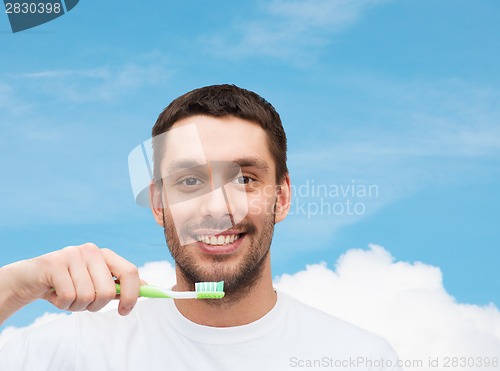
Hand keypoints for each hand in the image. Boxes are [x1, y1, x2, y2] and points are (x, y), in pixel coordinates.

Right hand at [2, 243, 140, 316]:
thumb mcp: (95, 283)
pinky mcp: (54, 264)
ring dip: (76, 306)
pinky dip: (62, 304)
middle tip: (83, 303)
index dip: (132, 294)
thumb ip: (119, 284)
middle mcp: (91, 251)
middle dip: (96, 306)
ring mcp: (72, 255)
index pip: (130, 272)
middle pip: (108, 291)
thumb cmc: (67, 283)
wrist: (29, 280)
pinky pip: (68, 297)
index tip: (125, 311)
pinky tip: (55, 294)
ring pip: (87, 296)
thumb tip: (147, 287)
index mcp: (105, 255)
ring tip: (66, 296)